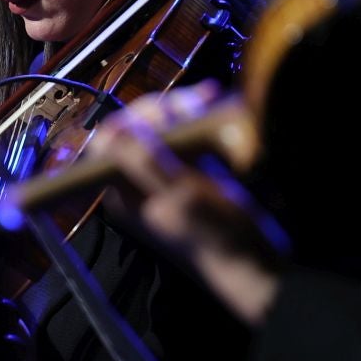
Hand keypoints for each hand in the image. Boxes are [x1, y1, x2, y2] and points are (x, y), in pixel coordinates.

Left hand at [88, 82, 285, 323]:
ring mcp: (164, 172)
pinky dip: (199, 117)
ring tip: (208, 99)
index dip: (130, 119)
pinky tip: (214, 104)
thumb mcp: (181, 201)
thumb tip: (119, 133)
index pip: (108, 142)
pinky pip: (185, 132)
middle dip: (162, 110)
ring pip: (162, 125)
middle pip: (135, 127)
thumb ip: (149, 165)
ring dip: (183, 108)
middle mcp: (137, 180)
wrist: (252, 261)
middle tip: (193, 105)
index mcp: (124, 192)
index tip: (162, 114)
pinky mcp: (188, 167)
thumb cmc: (216, 238)